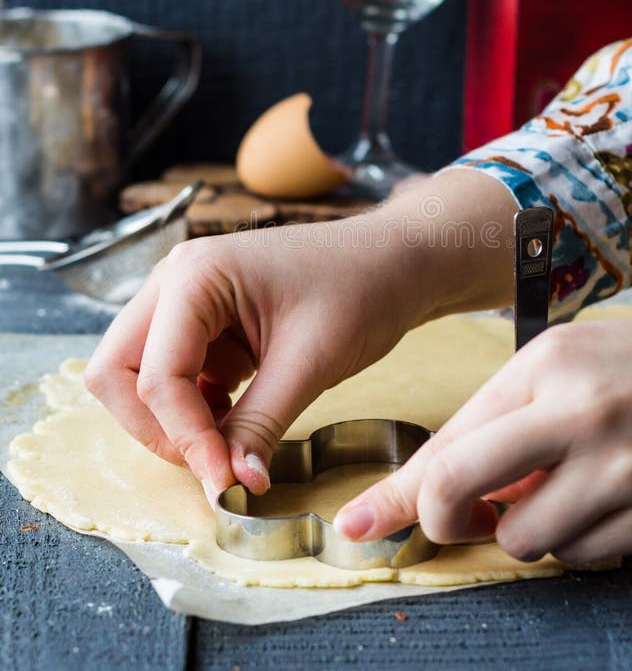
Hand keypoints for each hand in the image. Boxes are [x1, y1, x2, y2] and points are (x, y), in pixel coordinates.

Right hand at [84, 170, 516, 503]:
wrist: (396, 261)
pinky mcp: (207, 322)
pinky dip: (193, 409)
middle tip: (211, 464)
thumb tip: (232, 486)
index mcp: (195, 276)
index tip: (224, 480)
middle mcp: (176, 281)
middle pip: (118, 372)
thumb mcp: (309, 363)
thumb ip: (259, 425)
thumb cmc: (362, 289)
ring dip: (172, 421)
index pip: (156, 375)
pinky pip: (175, 376)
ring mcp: (187, 300)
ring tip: (227, 448)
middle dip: (156, 428)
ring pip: (139, 376)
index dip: (184, 437)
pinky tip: (234, 426)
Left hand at [334, 307, 631, 563]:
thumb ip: (512, 415)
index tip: (360, 524)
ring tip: (560, 491)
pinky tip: (602, 502)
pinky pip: (581, 556)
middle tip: (450, 521)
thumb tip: (455, 480)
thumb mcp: (577, 361)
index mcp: (548, 365)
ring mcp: (619, 472)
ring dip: (522, 529)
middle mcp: (577, 415)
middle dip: (440, 518)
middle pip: (459, 489)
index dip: (397, 492)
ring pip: (521, 540)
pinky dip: (574, 541)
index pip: (450, 441)